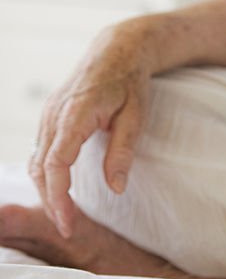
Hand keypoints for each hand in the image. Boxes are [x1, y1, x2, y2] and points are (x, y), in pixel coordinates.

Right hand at [29, 21, 153, 238]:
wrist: (118, 49)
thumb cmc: (130, 81)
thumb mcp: (136, 115)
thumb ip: (123, 151)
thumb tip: (116, 188)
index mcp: (75, 113)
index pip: (56, 163)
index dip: (58, 197)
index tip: (68, 223)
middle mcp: (54, 113)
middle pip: (41, 167)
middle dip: (50, 202)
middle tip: (68, 229)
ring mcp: (48, 113)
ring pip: (36, 160)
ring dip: (46, 190)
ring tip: (65, 215)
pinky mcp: (50, 115)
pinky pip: (40, 149)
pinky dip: (46, 173)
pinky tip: (59, 189)